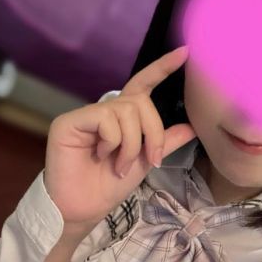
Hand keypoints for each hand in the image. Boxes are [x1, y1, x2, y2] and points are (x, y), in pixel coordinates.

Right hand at [44, 46, 196, 227]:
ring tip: (120, 166)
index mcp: (121, 118)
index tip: (185, 53)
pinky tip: (102, 157)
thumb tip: (192, 126)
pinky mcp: (69, 122)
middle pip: (140, 102)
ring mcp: (85, 115)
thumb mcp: (145, 161)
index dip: (161, 68)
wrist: (85, 209)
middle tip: (151, 159)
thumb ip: (166, 142)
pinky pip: (105, 118)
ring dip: (132, 144)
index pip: (142, 86)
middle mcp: (104, 111)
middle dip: (153, 132)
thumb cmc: (110, 186)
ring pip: (126, 111)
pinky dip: (113, 141)